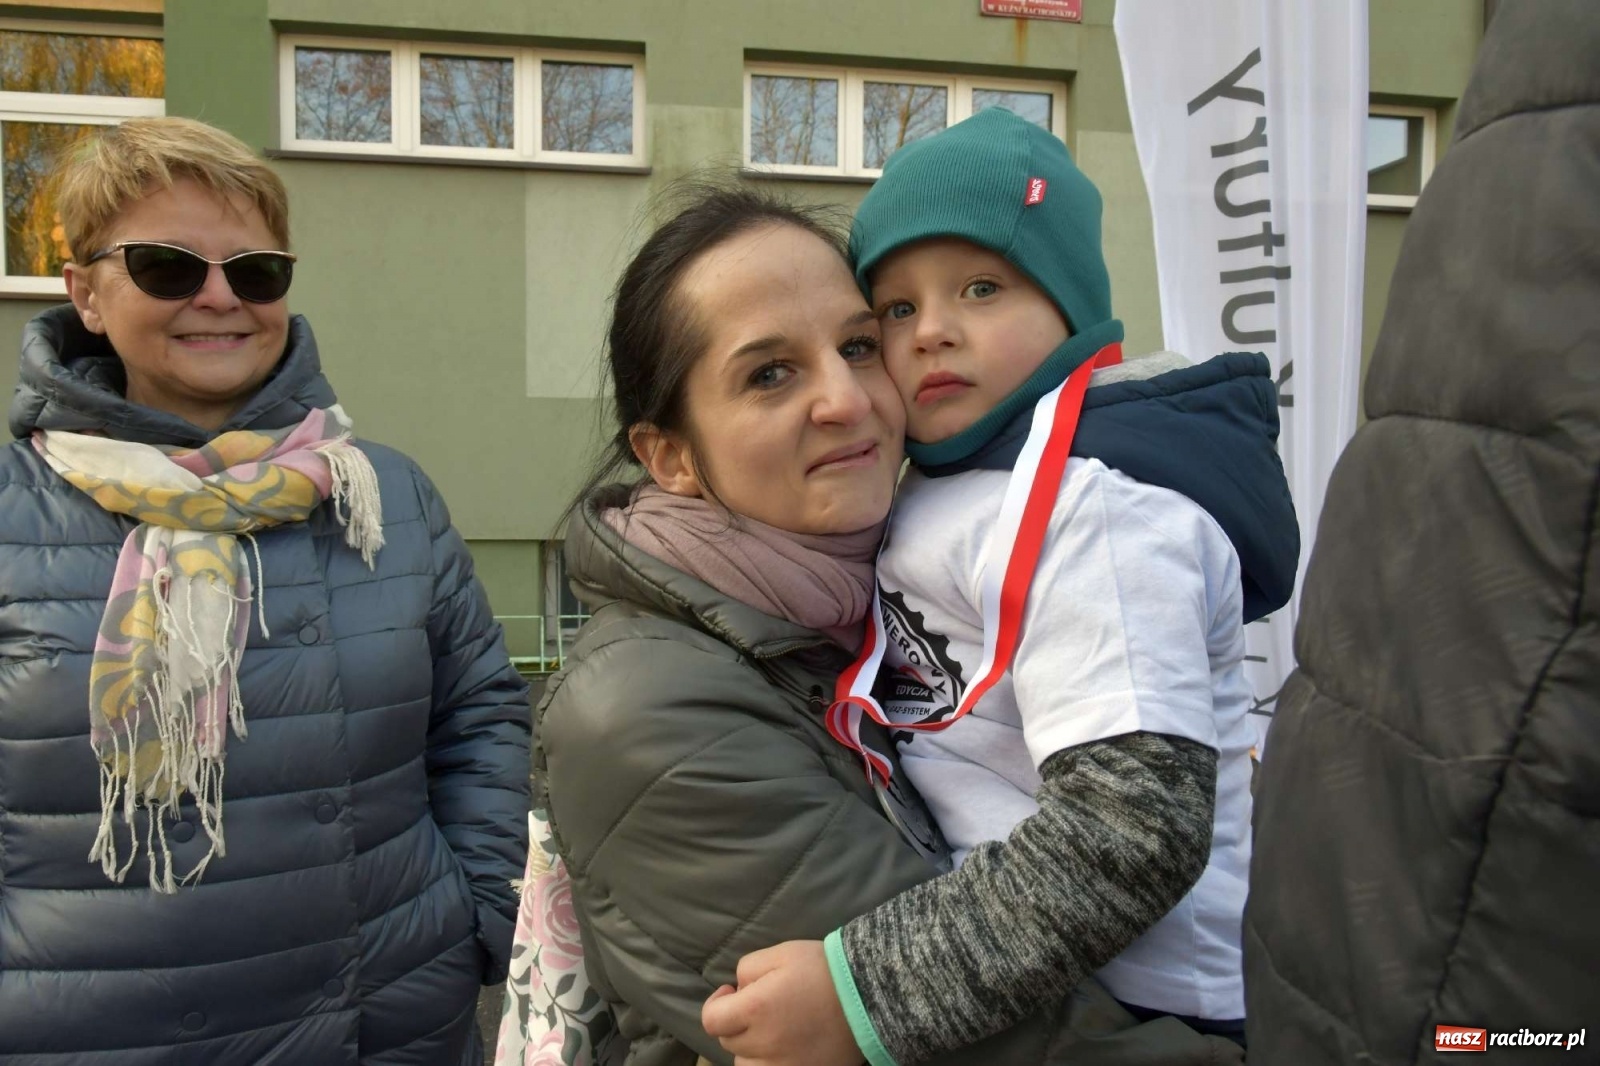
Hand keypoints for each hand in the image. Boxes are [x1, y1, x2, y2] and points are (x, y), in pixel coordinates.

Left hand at [701, 940, 864, 1065]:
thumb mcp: (780, 953)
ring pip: (746, 1064)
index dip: (716, 1004)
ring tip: (772, 1030)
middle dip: (736, 1022)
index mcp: (756, 1010)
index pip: (711, 1020)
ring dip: (751, 1048)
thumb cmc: (823, 969)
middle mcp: (765, 1046)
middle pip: (728, 1042)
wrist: (869, 994)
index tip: (732, 993)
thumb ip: (747, 969)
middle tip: (760, 1006)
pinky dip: (770, 1063)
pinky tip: (786, 1046)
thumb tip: (737, 991)